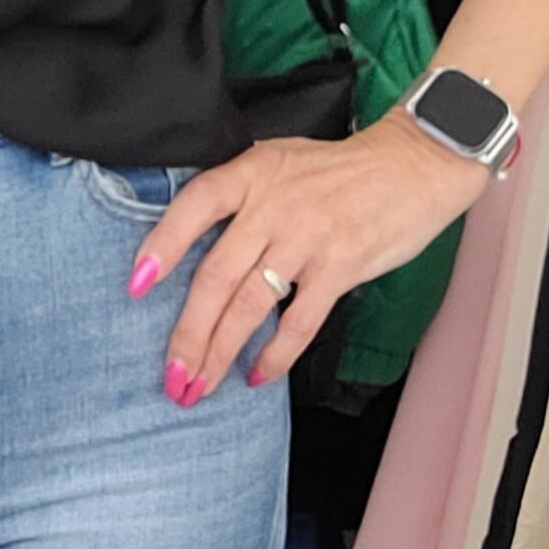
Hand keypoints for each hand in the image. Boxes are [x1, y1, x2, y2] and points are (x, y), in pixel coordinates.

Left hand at [128, 112, 490, 398]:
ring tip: (198, 386)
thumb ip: (243, 196)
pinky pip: (298, 321)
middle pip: (215, 275)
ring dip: (219, 353)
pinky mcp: (340, 267)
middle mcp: (273, 205)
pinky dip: (274, 354)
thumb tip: (198, 248)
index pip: (193, 207)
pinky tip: (256, 375)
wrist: (412, 164)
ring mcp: (306, 237)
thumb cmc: (341, 169)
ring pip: (248, 305)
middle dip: (187, 333)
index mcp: (252, 172)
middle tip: (170, 374)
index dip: (161, 245)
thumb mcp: (280, 161)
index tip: (135, 286)